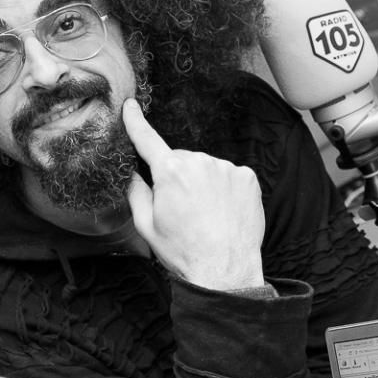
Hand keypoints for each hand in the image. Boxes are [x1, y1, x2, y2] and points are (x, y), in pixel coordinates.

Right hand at [122, 98, 266, 290]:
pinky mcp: (246, 178)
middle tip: (178, 208)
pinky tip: (221, 210)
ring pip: (204, 167)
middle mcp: (200, 163)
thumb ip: (136, 193)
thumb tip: (131, 174)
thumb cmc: (183, 251)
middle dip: (175, 176)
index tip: (130, 106)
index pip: (148, 140)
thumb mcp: (147, 226)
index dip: (136, 122)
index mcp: (170, 173)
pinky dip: (222, 188)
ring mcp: (227, 169)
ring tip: (204, 214)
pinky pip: (227, 174)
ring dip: (200, 182)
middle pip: (179, 159)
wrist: (224, 270)